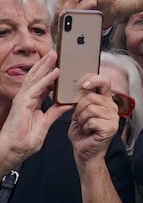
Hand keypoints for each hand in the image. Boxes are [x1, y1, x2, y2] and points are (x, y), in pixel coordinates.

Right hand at [0, 52, 70, 171]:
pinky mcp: (22, 104)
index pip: (42, 83)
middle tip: (55, 52)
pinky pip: (36, 88)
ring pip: (35, 78)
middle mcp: (27, 98)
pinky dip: (46, 79)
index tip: (59, 64)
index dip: (49, 72)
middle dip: (46, 64)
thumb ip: (55, 112)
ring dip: (45, 66)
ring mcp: (23, 100)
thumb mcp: (46, 123)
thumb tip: (67, 104)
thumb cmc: (25, 140)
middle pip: (37, 77)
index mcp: (32, 101)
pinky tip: (54, 72)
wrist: (15, 150)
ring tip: (54, 55)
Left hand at [68, 74, 119, 166]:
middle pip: (91, 97)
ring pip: (90, 109)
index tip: (83, 84)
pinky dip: (85, 127)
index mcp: (105, 100)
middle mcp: (112, 107)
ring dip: (81, 119)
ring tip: (85, 126)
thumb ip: (81, 100)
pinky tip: (88, 132)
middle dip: (79, 109)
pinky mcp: (111, 128)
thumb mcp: (79, 112)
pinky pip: (92, 121)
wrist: (84, 152)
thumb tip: (78, 88)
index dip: (94, 79)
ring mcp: (113, 117)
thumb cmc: (82, 133)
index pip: (105, 82)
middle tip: (81, 118)